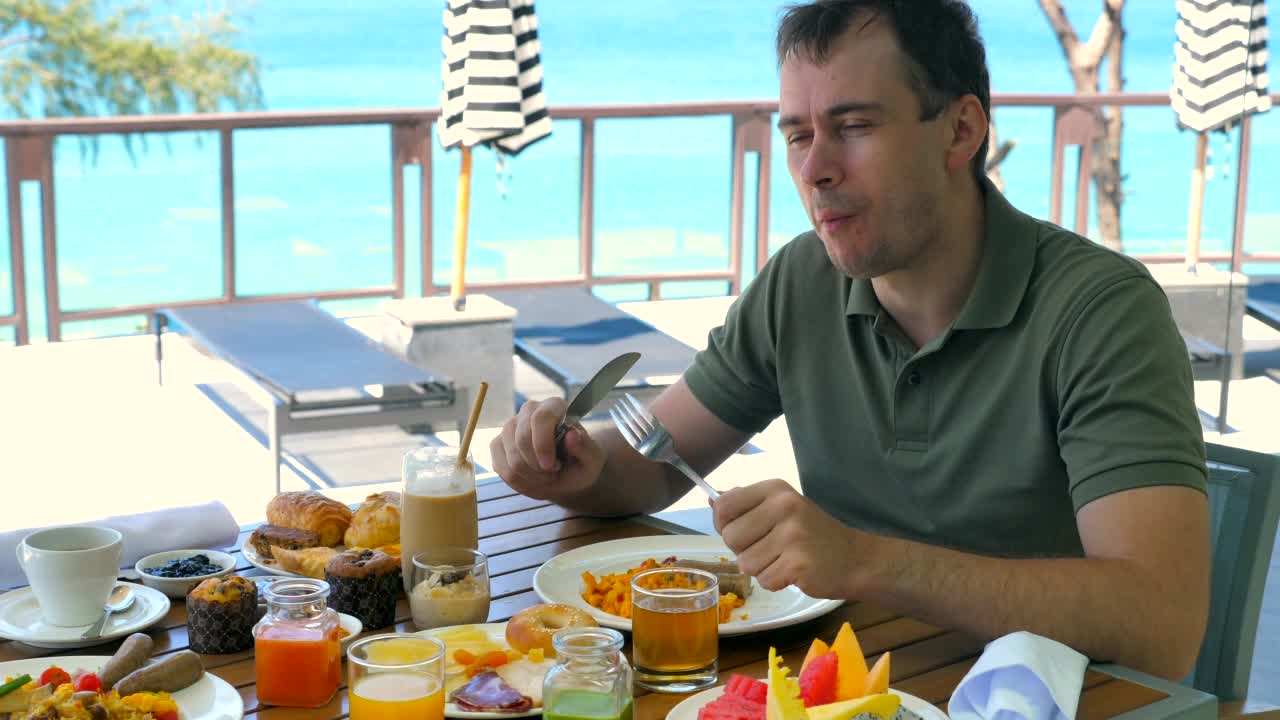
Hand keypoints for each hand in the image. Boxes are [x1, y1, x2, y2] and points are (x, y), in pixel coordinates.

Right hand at [490, 397, 605, 502]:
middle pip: (521, 438)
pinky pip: (500, 467)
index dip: (542, 444)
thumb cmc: (580, 462)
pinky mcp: (498, 444)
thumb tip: (572, 435)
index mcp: (554, 406)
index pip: (541, 418)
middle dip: (537, 466)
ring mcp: (510, 426)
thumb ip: (585, 447)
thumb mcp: (591, 459)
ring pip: (510, 456)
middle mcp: (529, 410)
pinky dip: (517, 481)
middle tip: (553, 474)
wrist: (566, 472)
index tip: (551, 466)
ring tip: (546, 478)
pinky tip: (532, 480)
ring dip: (529, 476)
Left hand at [712, 478, 863, 598]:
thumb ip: (747, 505)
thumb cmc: (813, 535)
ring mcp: (792, 535)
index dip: (724, 524)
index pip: (725, 505)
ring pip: (745, 563)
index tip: (742, 531)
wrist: (856, 559)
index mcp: (775, 490)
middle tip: (770, 548)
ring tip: (784, 560)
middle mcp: (783, 506)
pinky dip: (776, 582)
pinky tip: (794, 572)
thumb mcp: (782, 509)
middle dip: (744, 550)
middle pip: (730, 537)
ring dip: (762, 569)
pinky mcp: (798, 564)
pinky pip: (764, 580)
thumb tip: (711, 500)